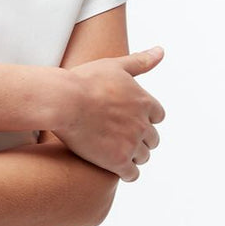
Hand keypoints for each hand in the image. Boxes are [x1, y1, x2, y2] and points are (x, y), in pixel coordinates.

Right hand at [53, 46, 165, 181]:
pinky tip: (111, 166)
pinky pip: (131, 174)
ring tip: (113, 151)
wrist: (63, 101)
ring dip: (131, 155)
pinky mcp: (118, 161)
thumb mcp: (114, 65)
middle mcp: (143, 124)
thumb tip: (161, 51)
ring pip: (142, 157)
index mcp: (144, 102)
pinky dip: (125, 172)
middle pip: (152, 139)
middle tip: (119, 137)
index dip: (144, 118)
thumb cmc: (84, 80)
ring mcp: (131, 144)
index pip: (157, 116)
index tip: (129, 119)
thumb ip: (140, 61)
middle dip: (139, 138)